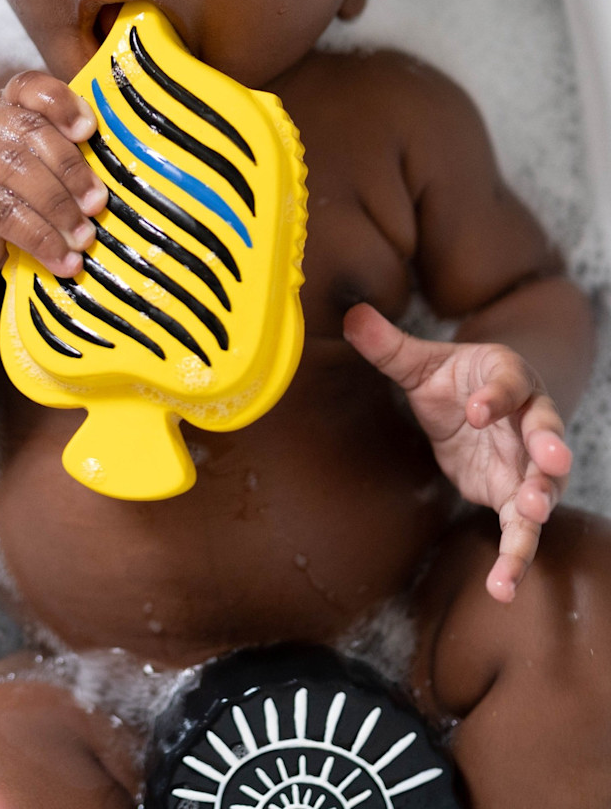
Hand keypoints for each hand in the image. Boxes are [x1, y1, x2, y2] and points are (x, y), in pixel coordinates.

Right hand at [0, 71, 108, 279]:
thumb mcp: (30, 159)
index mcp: (7, 104)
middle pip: (33, 133)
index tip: (88, 130)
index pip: (32, 87)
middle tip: (97, 204)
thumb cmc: (5, 186)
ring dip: (61, 211)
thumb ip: (62, 152)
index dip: (62, 104)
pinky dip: (42, 240)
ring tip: (84, 237)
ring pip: (21, 176)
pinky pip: (8, 216)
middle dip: (72, 172)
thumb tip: (115, 176)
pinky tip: (63, 259)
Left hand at [343, 302, 571, 602]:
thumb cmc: (452, 379)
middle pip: (545, 431)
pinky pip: (521, 529)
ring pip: (544, 484)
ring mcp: (527, 462)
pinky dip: (514, 558)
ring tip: (532, 515)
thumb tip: (351, 314)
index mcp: (508, 376)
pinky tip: (502, 588)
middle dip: (549, 446)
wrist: (473, 409)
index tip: (477, 409)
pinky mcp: (513, 496)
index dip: (495, 395)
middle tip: (552, 461)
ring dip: (541, 500)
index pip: (508, 383)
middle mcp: (529, 419)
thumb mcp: (420, 364)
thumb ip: (389, 345)